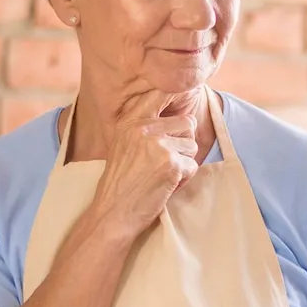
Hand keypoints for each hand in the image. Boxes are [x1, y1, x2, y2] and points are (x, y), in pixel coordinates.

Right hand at [89, 86, 199, 240]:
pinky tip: (166, 186)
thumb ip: (143, 127)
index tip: (185, 97)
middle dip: (183, 143)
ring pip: (192, 145)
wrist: (113, 212)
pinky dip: (184, 179)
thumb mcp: (122, 144)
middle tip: (168, 161)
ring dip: (184, 162)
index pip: (162, 93)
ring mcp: (158, 146)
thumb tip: (177, 114)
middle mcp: (144, 129)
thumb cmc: (119, 183)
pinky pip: (192, 166)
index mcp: (131, 121)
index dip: (178, 96)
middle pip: (187, 123)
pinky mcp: (171, 164)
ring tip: (164, 175)